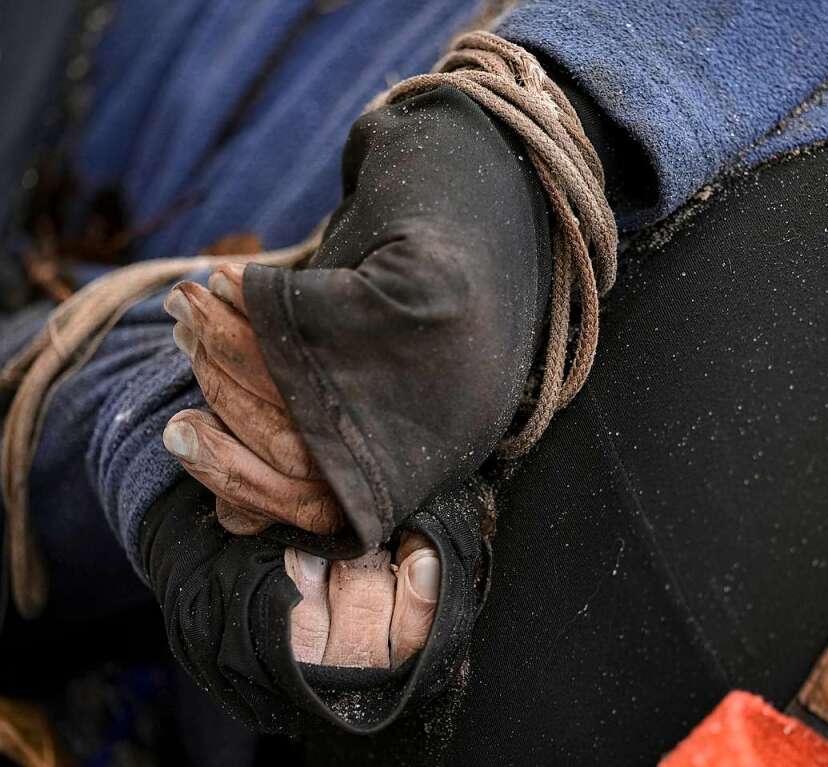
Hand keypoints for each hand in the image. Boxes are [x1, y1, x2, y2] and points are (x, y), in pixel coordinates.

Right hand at [162, 266, 438, 668]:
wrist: (470, 298)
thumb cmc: (395, 388)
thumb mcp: (357, 447)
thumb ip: (298, 480)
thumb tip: (234, 514)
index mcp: (385, 484)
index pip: (294, 498)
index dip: (225, 467)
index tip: (177, 427)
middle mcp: (398, 444)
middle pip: (286, 435)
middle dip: (218, 383)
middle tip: (184, 333)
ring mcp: (407, 384)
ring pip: (293, 376)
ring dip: (225, 335)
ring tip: (192, 302)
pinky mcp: (405, 322)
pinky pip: (315, 311)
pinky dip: (257, 295)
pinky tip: (227, 279)